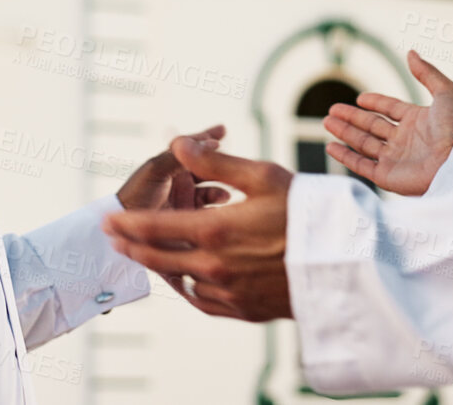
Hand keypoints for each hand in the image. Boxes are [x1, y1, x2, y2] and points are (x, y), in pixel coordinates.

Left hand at [104, 139, 293, 322]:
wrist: (344, 264)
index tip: (108, 220)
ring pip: (180, 280)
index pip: (153, 228)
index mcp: (214, 231)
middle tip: (114, 239)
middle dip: (130, 247)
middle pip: (158, 259)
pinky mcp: (245, 310)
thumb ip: (215, 162)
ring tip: (149, 255)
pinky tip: (188, 279)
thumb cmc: (306, 212)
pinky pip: (204, 302)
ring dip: (161, 266)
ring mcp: (229, 292)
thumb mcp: (262, 175)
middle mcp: (215, 266)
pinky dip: (190, 288)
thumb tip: (178, 142)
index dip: (125, 224)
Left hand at [116, 125, 228, 211]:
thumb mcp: (156, 170)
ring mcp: (186, 200)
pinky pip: (210, 210)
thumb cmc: (136, 196)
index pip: (192, 147)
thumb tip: (210, 142)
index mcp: (169, 165)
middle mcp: (179, 181)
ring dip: (220, 190)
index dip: (207, 137)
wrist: (125, 232)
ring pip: (212, 190)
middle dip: (220, 165)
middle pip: (205, 168)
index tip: (223, 131)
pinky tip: (222, 210)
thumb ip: (180, 155)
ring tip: (225, 196)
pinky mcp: (190, 219)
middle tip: (234, 167)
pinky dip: (217, 208)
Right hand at [322, 50, 452, 195]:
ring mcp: (396, 159)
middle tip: (331, 110)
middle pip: (372, 126)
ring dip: (345, 133)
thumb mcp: (446, 92)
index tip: (360, 98)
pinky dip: (345, 157)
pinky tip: (331, 146)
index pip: (391, 109)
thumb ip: (427, 72)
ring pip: (364, 144)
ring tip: (327, 122)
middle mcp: (405, 141)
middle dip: (352, 118)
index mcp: (418, 122)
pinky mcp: (388, 177)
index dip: (376, 102)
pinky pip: (362, 165)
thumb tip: (411, 52)